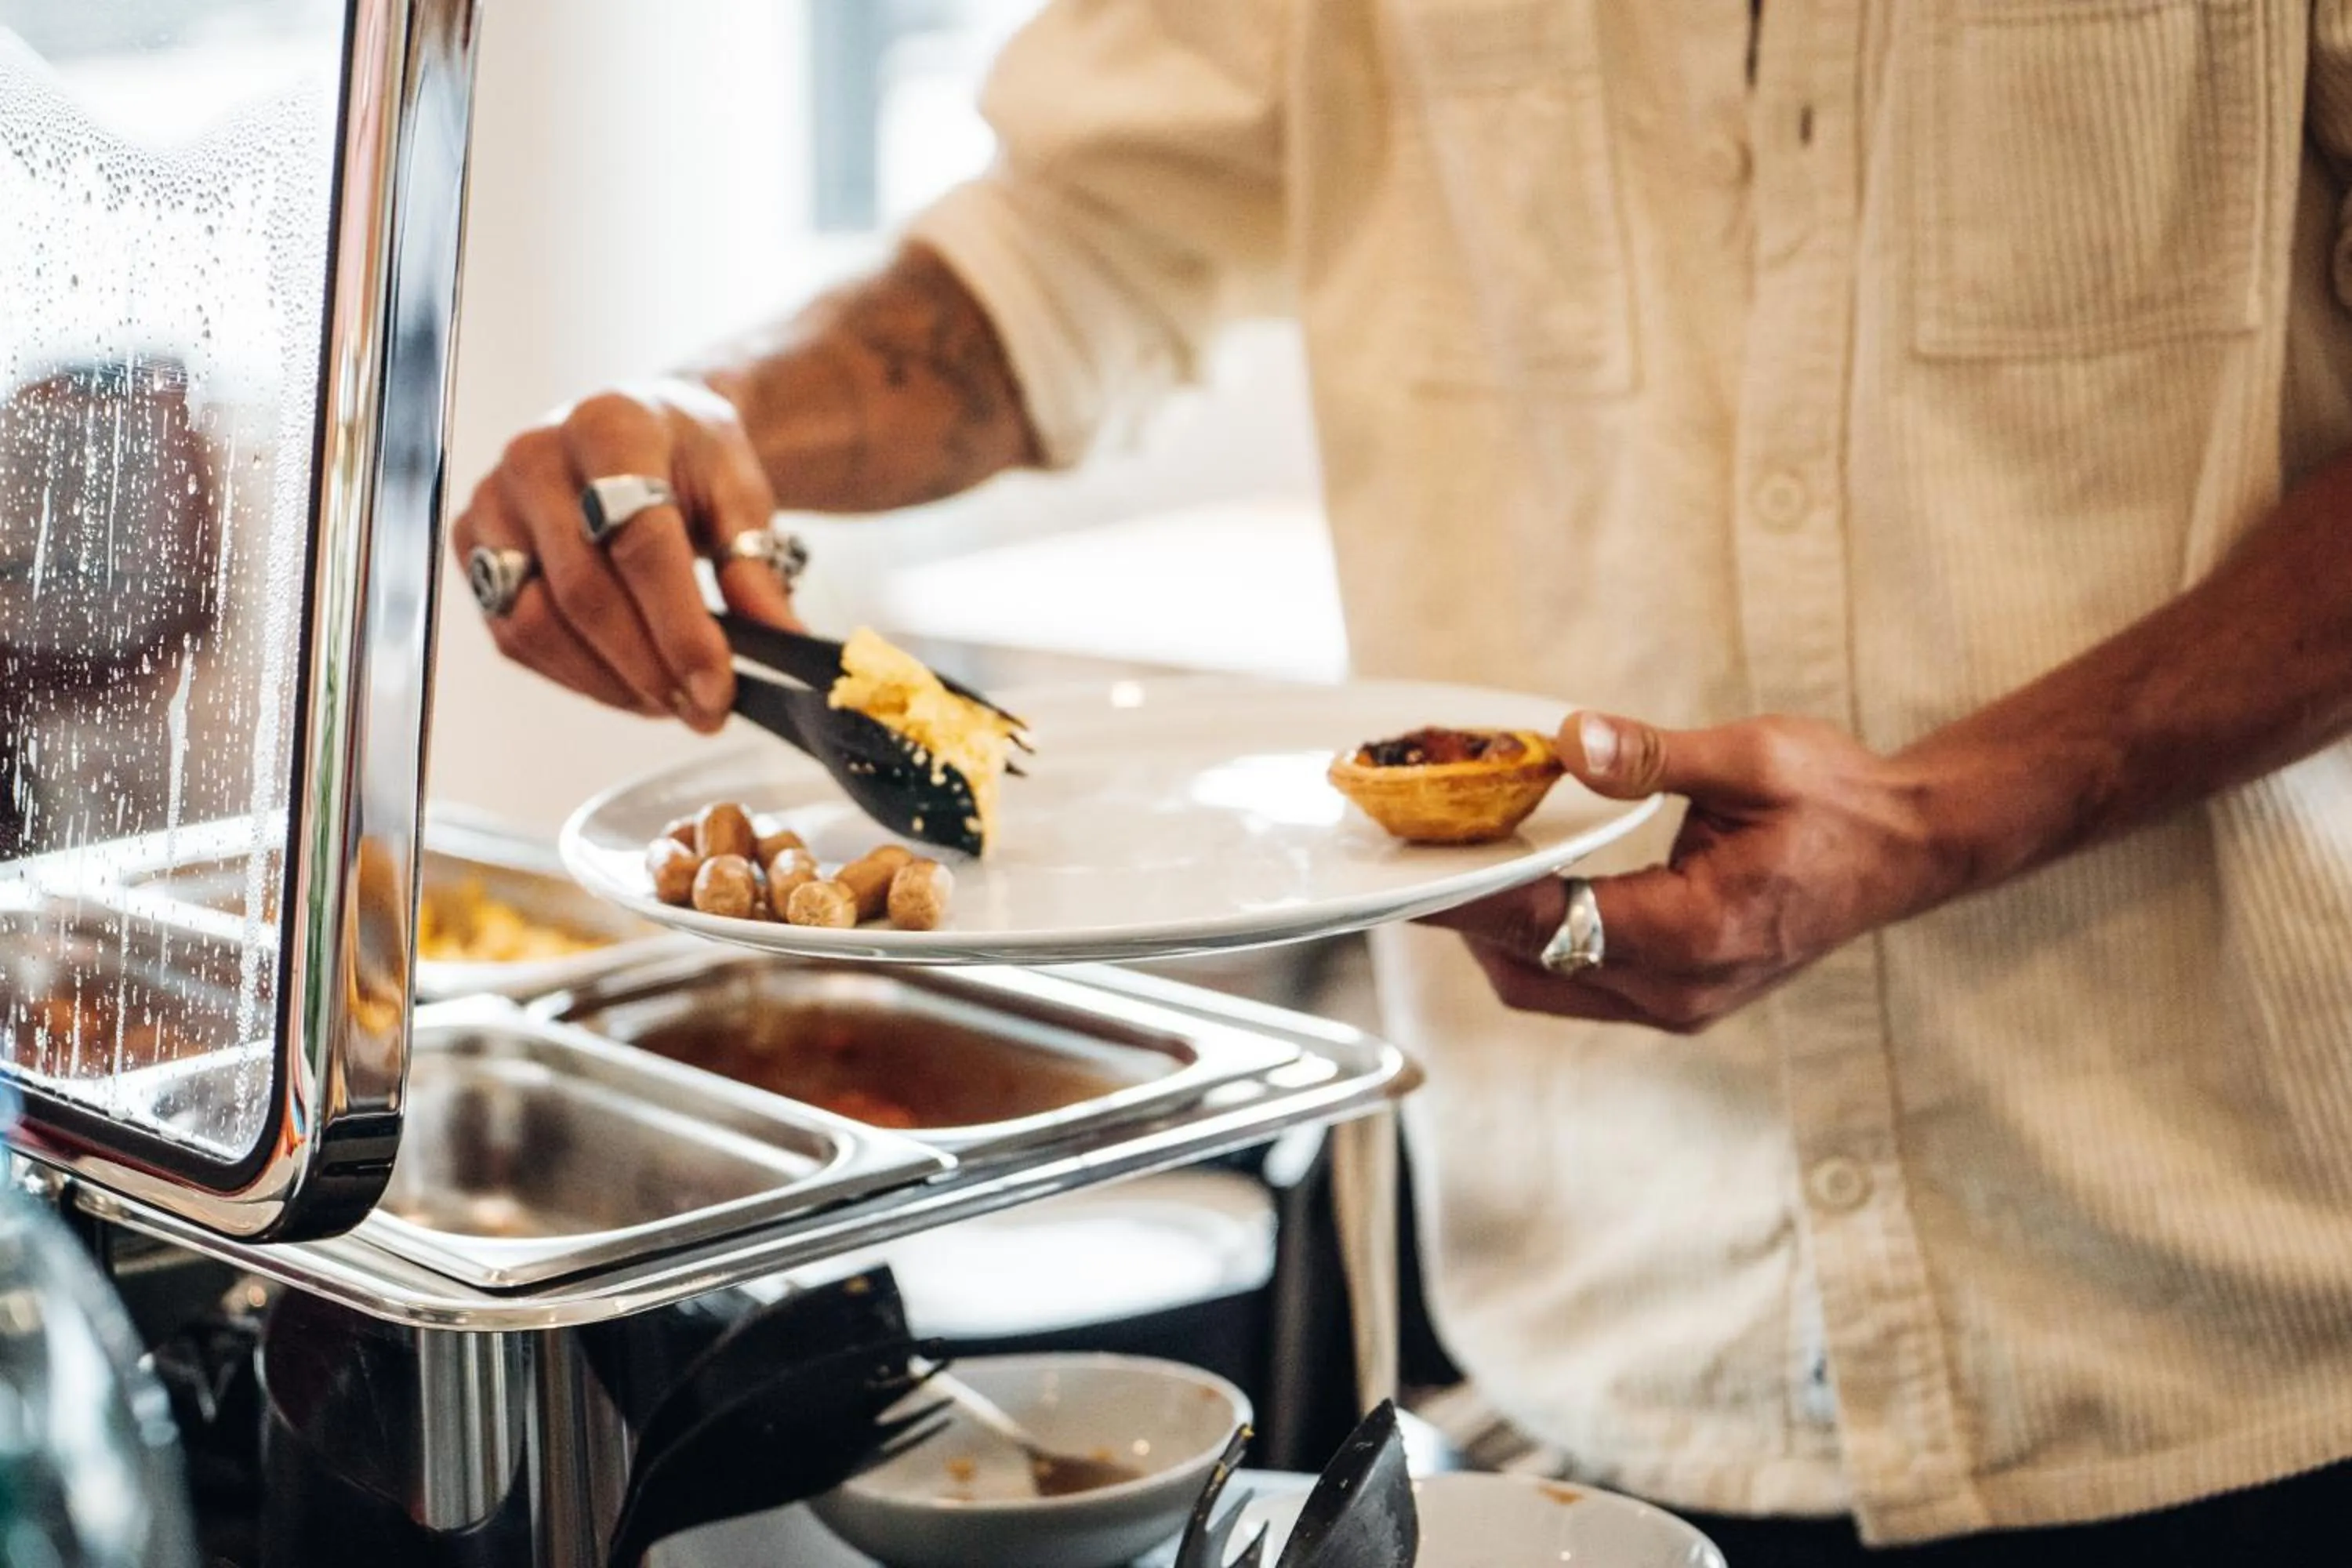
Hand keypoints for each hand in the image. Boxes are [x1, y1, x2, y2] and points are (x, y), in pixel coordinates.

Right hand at [449, 379, 801, 732]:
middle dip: (648, 669)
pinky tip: (628, 687)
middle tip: (703, 713)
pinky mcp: (471, 546)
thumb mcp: (739, 491)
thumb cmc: (690, 457)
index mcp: (610, 427)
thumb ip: (755, 563)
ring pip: (537, 623)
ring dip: (609, 683)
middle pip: (584, 591)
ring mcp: (493, 503)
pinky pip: (513, 634)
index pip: (641, 544)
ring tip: (671, 704)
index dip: (681, 628)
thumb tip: (780, 640)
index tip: (720, 690)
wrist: (639, 422)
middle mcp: (535, 458)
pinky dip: (574, 676)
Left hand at [1423, 712, 1952, 1032]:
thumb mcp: (1753, 758)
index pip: (1547, 919)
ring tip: (1464, 868)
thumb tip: (1569, 740)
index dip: (1468, 895)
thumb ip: (1651, 756)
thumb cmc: (1839, 800)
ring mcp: (1680, 1004)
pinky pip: (1582, 985)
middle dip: (1469, 920)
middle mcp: (1679, 987)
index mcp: (1694, 932)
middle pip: (1529, 969)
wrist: (1909, 850)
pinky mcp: (1681, 998)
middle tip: (1425, 857)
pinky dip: (1541, 942)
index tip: (1409, 871)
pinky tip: (1525, 887)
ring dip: (1499, 935)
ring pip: (1548, 986)